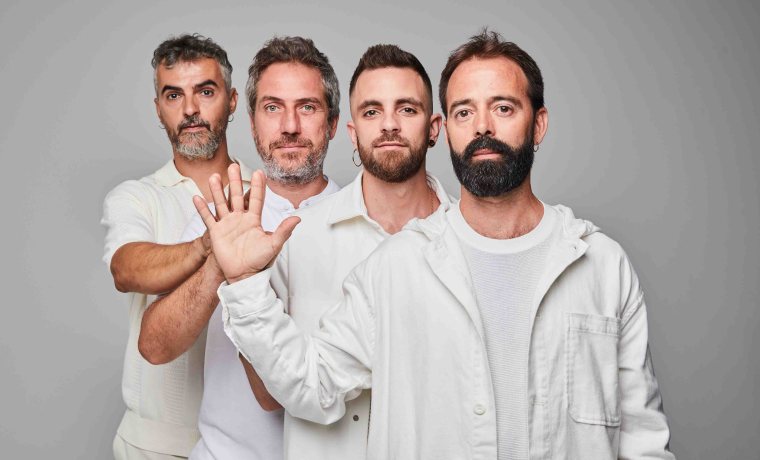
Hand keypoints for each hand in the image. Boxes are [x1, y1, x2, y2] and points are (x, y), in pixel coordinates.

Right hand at [193, 164, 299, 283]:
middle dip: (235, 181)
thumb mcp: (273, 245)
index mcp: (254, 220)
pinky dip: (202, 208)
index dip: (257, 186)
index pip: (256, 199)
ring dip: (217, 190)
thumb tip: (298, 218)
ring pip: (221, 203)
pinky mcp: (216, 233)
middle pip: (236, 196)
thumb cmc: (260, 261)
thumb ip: (284, 231)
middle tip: (233, 165)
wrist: (244, 275)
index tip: (259, 172)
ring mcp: (227, 224)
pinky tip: (197, 197)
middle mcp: (240, 219)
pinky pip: (208, 218)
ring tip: (214, 176)